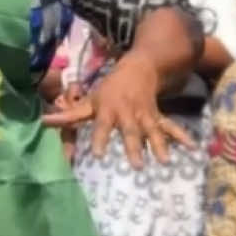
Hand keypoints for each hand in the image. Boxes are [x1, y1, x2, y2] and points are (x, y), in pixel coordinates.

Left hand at [44, 54, 193, 166]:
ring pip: (153, 131)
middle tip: (137, 166)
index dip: (99, 139)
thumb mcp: (90, 100)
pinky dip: (181, 137)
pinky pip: (170, 127)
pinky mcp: (158, 117)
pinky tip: (192, 148)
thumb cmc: (109, 90)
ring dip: (160, 145)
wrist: (139, 69)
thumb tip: (42, 121)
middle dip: (134, 147)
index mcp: (108, 110)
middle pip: (131, 131)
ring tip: (164, 162)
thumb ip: (70, 115)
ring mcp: (145, 115)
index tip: (97, 155)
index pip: (101, 126)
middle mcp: (127, 113)